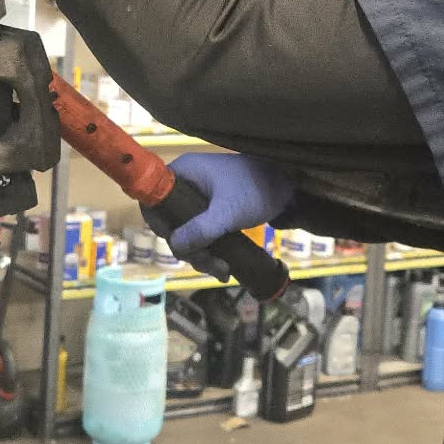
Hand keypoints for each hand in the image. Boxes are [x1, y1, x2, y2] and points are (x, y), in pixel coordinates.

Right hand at [155, 151, 294, 256]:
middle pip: (171, 224)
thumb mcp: (229, 211)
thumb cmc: (257, 189)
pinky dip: (209, 252)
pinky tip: (224, 267)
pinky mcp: (210, 214)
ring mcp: (198, 200)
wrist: (289, 187)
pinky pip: (200, 236)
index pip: (154, 201)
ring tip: (224, 270)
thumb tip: (176, 246)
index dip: (160, 226)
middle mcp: (186, 185)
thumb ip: (202, 229)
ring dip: (201, 256)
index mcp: (183, 173)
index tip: (179, 244)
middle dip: (189, 249)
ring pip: (186, 235)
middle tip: (211, 264)